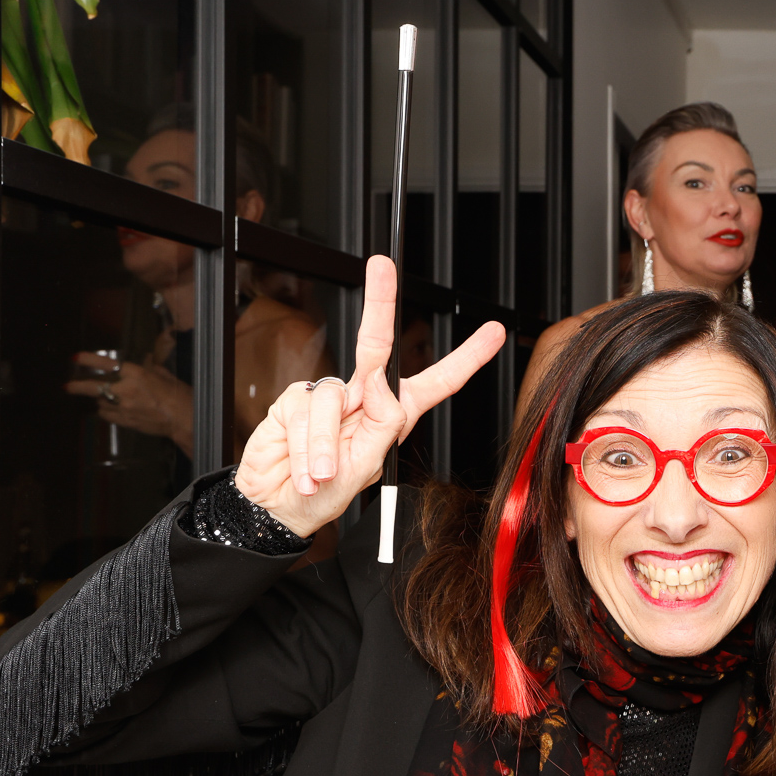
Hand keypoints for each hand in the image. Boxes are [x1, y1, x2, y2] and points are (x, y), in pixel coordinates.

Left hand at [66, 355, 193, 453]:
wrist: (184, 419)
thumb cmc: (179, 396)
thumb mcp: (165, 376)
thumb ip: (151, 369)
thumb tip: (145, 363)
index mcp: (137, 374)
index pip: (107, 364)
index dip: (88, 360)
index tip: (75, 357)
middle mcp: (126, 389)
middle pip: (94, 387)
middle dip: (78, 386)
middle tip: (67, 386)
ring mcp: (123, 407)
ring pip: (101, 402)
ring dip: (101, 399)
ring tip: (108, 399)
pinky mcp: (125, 420)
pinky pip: (107, 415)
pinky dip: (107, 411)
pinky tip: (112, 410)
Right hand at [235, 256, 503, 538]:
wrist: (282, 508)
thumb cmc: (329, 494)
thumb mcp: (369, 467)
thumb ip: (382, 424)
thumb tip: (380, 384)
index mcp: (396, 414)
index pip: (439, 381)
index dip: (467, 357)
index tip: (493, 332)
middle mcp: (365, 398)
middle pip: (376, 345)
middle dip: (379, 302)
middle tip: (383, 266)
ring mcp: (331, 396)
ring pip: (336, 400)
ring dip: (326, 446)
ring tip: (324, 474)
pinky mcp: (296, 400)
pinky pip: (306, 411)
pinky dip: (306, 446)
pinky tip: (305, 466)